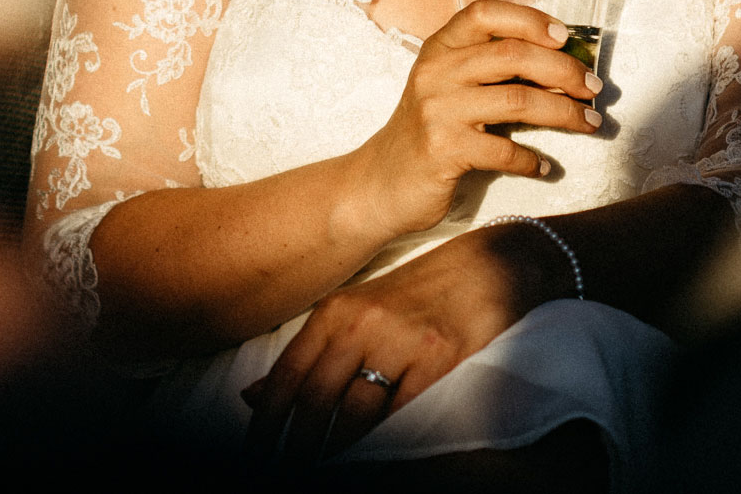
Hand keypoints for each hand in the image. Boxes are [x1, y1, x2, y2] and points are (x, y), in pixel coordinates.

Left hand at [243, 221, 563, 459]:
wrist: (487, 266)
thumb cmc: (418, 295)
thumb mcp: (357, 312)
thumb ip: (311, 354)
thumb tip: (253, 397)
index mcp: (335, 312)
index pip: (288, 375)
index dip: (265, 422)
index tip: (253, 453)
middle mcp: (361, 323)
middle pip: (315, 399)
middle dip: (295, 447)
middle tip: (281, 473)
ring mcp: (401, 340)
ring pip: (356, 413)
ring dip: (335, 452)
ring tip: (321, 471)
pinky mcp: (440, 357)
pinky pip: (404, 413)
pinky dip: (386, 442)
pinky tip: (376, 459)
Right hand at [340, 0, 600, 245]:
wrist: (381, 182)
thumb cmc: (428, 132)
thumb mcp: (449, 88)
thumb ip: (490, 71)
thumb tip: (562, 67)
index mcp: (439, 48)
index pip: (484, 13)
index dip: (529, 19)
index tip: (565, 37)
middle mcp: (435, 72)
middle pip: (512, 55)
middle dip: (564, 70)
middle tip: (594, 89)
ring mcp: (437, 110)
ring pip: (517, 101)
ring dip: (564, 113)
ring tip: (590, 124)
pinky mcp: (442, 150)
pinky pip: (504, 149)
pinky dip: (531, 159)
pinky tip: (543, 167)